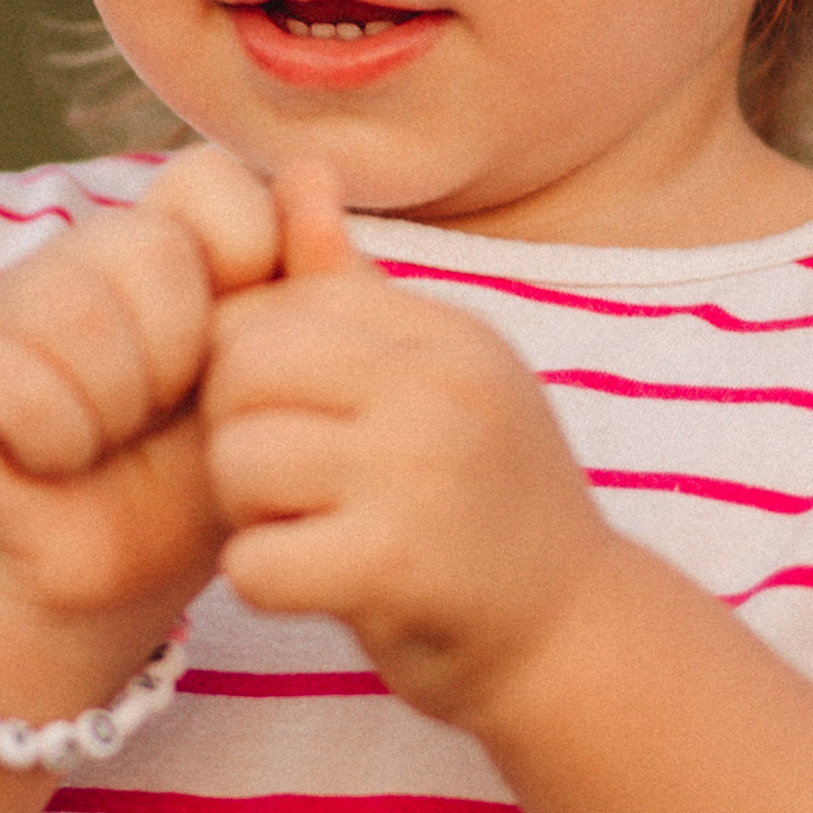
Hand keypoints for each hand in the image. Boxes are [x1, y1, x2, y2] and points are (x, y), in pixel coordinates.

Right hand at [0, 144, 280, 669]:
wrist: (109, 584)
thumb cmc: (195, 481)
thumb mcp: (277, 386)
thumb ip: (311, 285)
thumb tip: (314, 172)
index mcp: (162, 242)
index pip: (208, 180)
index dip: (244, 264)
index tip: (236, 354)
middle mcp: (78, 255)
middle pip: (151, 249)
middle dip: (182, 356)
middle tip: (164, 413)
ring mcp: (5, 304)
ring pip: (80, 308)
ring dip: (119, 403)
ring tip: (111, 438)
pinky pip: (20, 381)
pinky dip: (59, 441)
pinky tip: (57, 461)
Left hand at [202, 168, 610, 724]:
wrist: (575, 642)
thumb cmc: (484, 508)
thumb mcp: (436, 383)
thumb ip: (357, 289)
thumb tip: (300, 170)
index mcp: (445, 333)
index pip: (279, 305)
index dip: (257, 371)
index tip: (305, 426)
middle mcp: (441, 385)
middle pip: (240, 369)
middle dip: (238, 432)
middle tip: (290, 486)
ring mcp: (423, 471)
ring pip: (237, 461)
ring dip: (248, 515)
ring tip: (312, 532)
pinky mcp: (398, 564)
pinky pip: (254, 563)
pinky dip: (263, 584)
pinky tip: (316, 587)